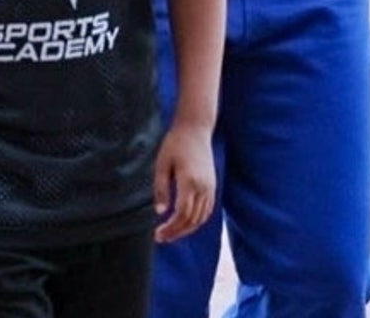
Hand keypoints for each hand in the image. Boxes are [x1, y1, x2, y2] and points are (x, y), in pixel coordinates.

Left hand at [152, 120, 216, 242]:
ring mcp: (210, 188)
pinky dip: (196, 221)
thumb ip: (161, 189)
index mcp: (189, 182)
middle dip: (177, 232)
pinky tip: (185, 223)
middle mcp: (203, 188)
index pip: (181, 215)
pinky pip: (207, 210)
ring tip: (171, 234)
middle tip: (161, 238)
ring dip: (187, 229)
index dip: (170, 228)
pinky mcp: (212, 186)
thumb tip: (159, 212)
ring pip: (201, 218)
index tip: (157, 235)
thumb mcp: (161, 164)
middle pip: (192, 220)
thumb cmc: (174, 144)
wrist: (195, 130)